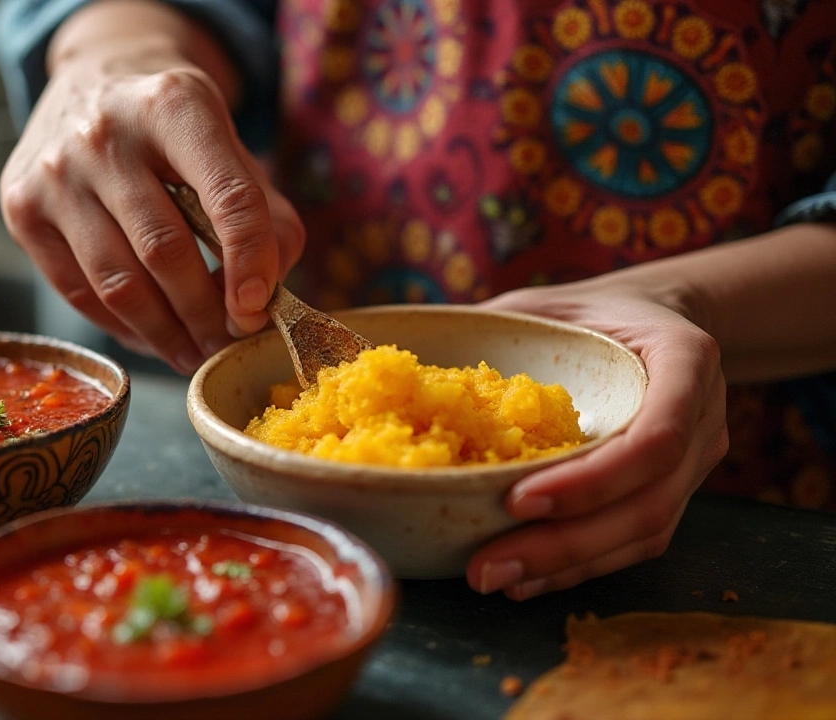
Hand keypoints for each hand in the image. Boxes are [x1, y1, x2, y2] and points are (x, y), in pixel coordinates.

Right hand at [0, 38, 303, 373]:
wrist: (91, 79)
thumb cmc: (171, 127)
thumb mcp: (227, 142)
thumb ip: (263, 212)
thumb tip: (266, 296)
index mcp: (173, 105)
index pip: (227, 197)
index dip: (250, 262)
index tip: (259, 309)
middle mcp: (104, 134)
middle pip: (165, 251)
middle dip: (206, 314)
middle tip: (230, 344)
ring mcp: (54, 172)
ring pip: (118, 284)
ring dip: (165, 334)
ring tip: (195, 352)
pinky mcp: (20, 207)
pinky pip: (79, 292)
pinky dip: (124, 327)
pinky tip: (152, 336)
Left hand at [466, 278, 728, 599]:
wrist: (652, 318)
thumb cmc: (589, 310)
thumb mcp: (548, 301)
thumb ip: (494, 322)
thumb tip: (396, 338)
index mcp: (684, 360)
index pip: (655, 437)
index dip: (591, 480)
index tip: (518, 501)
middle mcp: (703, 418)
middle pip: (648, 504)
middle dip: (566, 544)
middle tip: (488, 567)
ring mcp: (695, 463)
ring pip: (643, 534)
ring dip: (568, 566)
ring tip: (497, 579)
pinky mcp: (672, 492)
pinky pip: (633, 544)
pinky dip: (578, 566)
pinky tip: (524, 579)